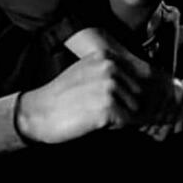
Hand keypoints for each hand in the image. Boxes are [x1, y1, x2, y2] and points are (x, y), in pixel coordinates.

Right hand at [15, 49, 145, 143]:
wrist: (40, 111)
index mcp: (106, 56)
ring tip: (93, 112)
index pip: (135, 79)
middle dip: (123, 105)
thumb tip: (142, 87)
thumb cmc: (63, 96)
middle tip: (96, 106)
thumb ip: (111, 72)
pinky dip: (113, 126)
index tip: (101, 98)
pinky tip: (93, 120)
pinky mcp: (109, 107)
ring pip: (134, 110)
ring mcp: (110, 86)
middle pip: (137, 95)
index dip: (123, 94)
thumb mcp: (86, 71)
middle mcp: (110, 67)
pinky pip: (126, 122)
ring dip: (119, 116)